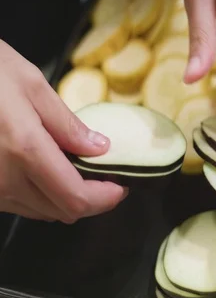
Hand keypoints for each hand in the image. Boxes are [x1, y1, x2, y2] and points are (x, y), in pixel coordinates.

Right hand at [0, 40, 127, 223]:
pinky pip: (22, 204)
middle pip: (64, 212)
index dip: (105, 199)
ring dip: (68, 199)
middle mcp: (4, 178)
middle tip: (106, 178)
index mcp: (24, 149)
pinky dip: (44, 195)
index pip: (76, 198)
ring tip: (81, 173)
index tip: (121, 186)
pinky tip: (50, 173)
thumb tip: (100, 149)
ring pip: (44, 212)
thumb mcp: (31, 84)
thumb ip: (68, 124)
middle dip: (93, 200)